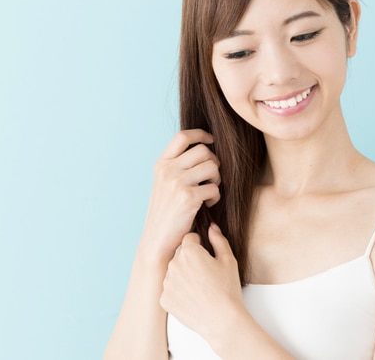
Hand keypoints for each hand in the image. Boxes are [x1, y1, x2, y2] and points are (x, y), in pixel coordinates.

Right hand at [140, 129, 220, 261]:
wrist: (157, 240)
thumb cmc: (166, 212)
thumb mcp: (164, 184)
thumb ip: (177, 166)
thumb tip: (204, 149)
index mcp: (161, 164)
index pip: (182, 136)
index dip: (201, 134)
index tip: (211, 140)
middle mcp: (167, 170)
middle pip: (203, 150)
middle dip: (214, 163)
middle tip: (211, 179)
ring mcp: (176, 182)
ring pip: (212, 166)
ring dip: (217, 180)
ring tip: (209, 192)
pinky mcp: (187, 197)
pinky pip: (214, 188)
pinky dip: (215, 196)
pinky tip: (207, 204)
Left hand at [160, 223, 244, 345]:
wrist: (222, 321)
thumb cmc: (227, 290)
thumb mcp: (228, 260)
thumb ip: (218, 240)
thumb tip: (212, 227)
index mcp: (189, 252)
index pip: (189, 238)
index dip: (200, 246)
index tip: (206, 257)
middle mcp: (174, 264)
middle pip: (180, 255)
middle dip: (190, 261)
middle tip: (205, 275)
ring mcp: (167, 283)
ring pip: (174, 272)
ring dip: (182, 276)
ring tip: (200, 289)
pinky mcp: (164, 299)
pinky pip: (169, 289)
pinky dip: (178, 292)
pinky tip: (192, 299)